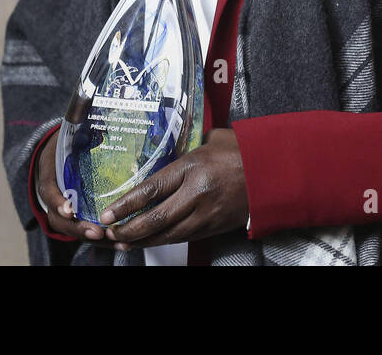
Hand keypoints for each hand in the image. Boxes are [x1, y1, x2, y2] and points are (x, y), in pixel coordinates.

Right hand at [35, 130, 118, 246]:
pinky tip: (122, 243)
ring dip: (92, 237)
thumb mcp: (68, 129)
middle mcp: (55, 194)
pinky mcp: (79, 214)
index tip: (69, 209)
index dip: (58, 202)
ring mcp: (64, 207)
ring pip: (72, 229)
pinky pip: (86, 230)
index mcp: (49, 173)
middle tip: (96, 232)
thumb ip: (78, 121)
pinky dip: (103, 240)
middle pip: (60, 218)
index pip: (48, 190)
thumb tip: (92, 103)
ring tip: (115, 242)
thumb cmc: (69, 139)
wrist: (60, 149)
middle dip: (78, 227)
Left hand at [99, 128, 247, 249]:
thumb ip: (185, 150)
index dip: (127, 204)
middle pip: (157, 218)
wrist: (273, 173)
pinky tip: (148, 241)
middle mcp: (198, 194)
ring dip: (142, 240)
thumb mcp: (210, 141)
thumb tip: (163, 150)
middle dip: (129, 229)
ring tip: (121, 241)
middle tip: (109, 232)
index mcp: (194, 167)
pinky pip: (182, 237)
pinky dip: (162, 241)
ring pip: (168, 234)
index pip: (153, 188)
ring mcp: (207, 214)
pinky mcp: (214, 227)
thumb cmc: (241, 152)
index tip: (108, 212)